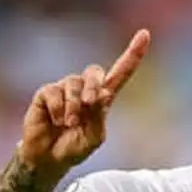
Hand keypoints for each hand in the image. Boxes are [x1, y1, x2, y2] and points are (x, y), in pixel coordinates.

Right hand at [18, 29, 151, 178]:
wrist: (49, 158)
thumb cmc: (75, 148)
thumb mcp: (94, 136)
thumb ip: (99, 116)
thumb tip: (102, 93)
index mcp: (103, 98)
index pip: (122, 72)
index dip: (133, 54)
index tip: (145, 34)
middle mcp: (84, 89)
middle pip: (95, 71)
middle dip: (93, 85)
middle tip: (90, 104)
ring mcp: (65, 89)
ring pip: (73, 83)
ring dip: (74, 106)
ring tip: (69, 123)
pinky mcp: (46, 92)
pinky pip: (54, 92)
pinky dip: (57, 109)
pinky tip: (56, 121)